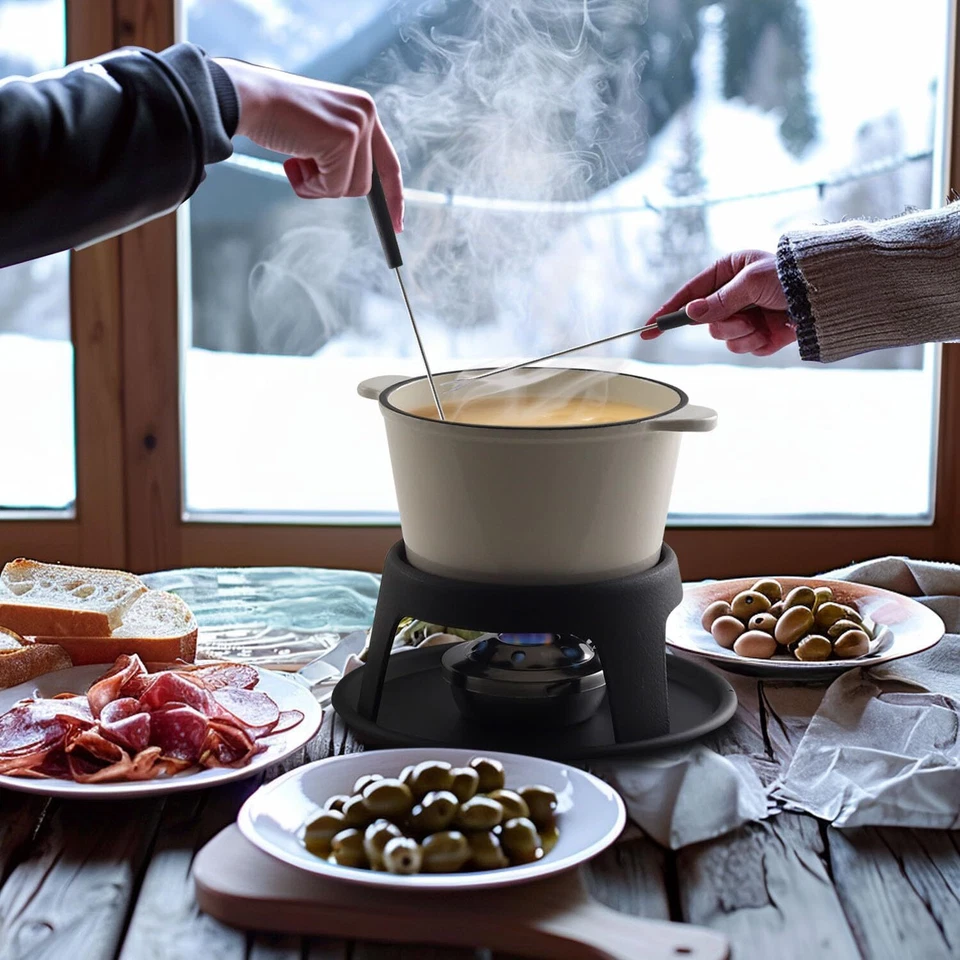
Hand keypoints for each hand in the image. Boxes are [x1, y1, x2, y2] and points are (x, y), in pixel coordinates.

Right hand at [217, 59, 403, 231]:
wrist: (249, 98)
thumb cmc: (276, 118)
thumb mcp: (319, 132)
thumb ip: (341, 151)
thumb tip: (355, 185)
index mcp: (363, 110)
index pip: (388, 163)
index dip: (393, 196)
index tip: (398, 225)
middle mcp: (367, 113)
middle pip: (366, 184)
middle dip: (332, 186)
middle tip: (302, 167)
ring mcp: (357, 125)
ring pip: (352, 189)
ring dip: (319, 186)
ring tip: (296, 161)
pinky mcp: (344, 139)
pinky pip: (335, 187)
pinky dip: (311, 185)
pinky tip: (292, 161)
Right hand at [641, 250, 794, 355]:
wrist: (827, 295)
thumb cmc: (791, 275)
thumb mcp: (750, 282)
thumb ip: (719, 300)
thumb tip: (691, 313)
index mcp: (728, 272)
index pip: (690, 293)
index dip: (669, 310)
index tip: (650, 327)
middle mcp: (733, 295)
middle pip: (705, 321)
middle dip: (724, 323)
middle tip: (743, 317)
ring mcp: (746, 316)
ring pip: (723, 337)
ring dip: (742, 332)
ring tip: (763, 321)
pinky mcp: (759, 335)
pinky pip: (743, 347)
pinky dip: (756, 342)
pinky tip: (773, 330)